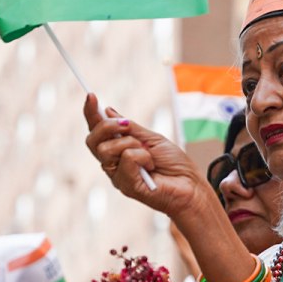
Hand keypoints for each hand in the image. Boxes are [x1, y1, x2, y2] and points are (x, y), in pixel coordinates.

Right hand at [83, 93, 208, 217]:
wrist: (191, 186)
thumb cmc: (175, 164)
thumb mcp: (152, 138)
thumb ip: (130, 128)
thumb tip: (109, 110)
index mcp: (118, 151)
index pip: (97, 132)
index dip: (91, 114)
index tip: (91, 95)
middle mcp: (114, 165)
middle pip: (93, 140)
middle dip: (108, 127)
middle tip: (127, 126)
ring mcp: (118, 176)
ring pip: (106, 150)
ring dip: (130, 144)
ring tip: (148, 154)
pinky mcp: (127, 186)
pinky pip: (126, 159)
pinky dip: (142, 157)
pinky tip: (151, 166)